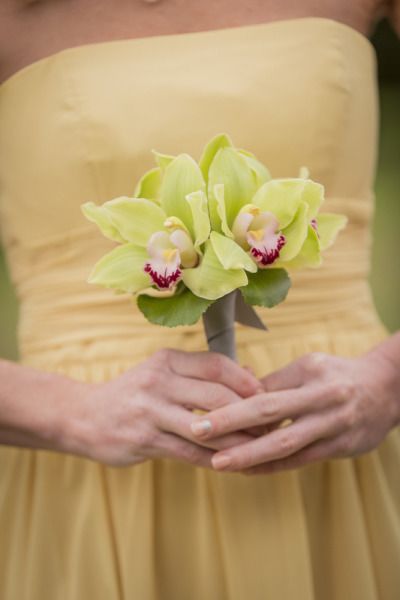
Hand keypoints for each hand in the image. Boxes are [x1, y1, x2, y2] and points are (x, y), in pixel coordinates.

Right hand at [70, 348, 261, 467]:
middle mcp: (158, 381)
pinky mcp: (144, 440)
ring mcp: (150, 411)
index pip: (217, 365)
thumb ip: (203, 374)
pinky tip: (229, 464)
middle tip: (270, 426)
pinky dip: (214, 459)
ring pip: (208, 428)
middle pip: (217, 396)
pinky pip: (190, 453)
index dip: (246, 382)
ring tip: (258, 448)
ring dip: (238, 441)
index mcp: (167, 360)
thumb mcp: (164, 374)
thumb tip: (250, 376)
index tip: (266, 396)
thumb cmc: (135, 394)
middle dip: (249, 414)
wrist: (84, 416)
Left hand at [189, 349, 399, 473]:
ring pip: (285, 444)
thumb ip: (276, 382)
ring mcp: (332, 425)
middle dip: (231, 423)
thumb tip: (236, 394)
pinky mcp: (340, 447)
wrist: (386, 390)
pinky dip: (273, 466)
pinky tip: (249, 470)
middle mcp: (322, 398)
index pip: (265, 389)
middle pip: (271, 412)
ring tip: (219, 462)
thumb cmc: (337, 375)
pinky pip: (300, 460)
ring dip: (249, 454)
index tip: (201, 410)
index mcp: (310, 374)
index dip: (233, 402)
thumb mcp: (308, 367)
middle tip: (198, 431)